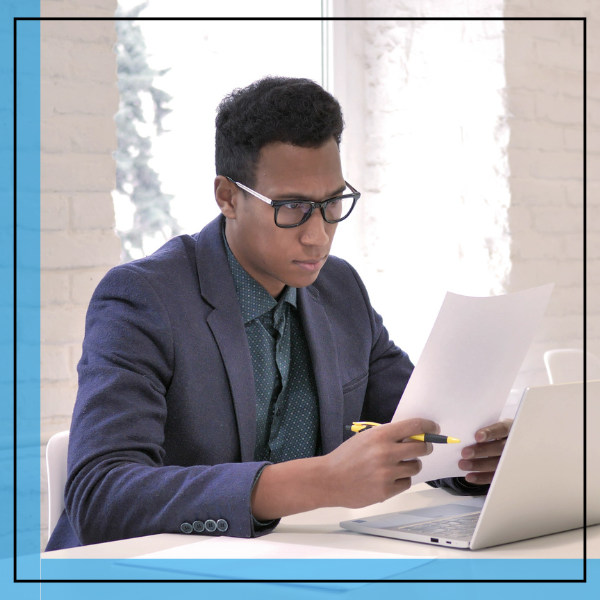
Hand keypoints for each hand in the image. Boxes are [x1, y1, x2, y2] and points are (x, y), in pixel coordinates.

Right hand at [322, 418, 439, 508]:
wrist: (329, 479)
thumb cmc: (346, 456)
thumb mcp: (365, 437)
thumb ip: (388, 436)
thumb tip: (414, 435)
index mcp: (380, 435)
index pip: (414, 426)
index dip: (429, 426)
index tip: (434, 428)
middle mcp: (386, 453)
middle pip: (422, 447)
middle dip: (426, 446)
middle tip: (423, 447)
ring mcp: (387, 473)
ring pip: (416, 467)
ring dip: (411, 464)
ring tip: (399, 465)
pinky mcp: (386, 491)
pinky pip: (406, 483)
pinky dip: (401, 480)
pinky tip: (390, 478)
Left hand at [458, 419, 512, 484]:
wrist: (499, 442)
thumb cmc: (490, 432)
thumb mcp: (488, 426)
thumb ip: (480, 430)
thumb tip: (462, 436)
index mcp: (509, 428)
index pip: (502, 429)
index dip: (490, 433)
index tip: (477, 436)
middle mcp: (512, 444)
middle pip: (500, 448)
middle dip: (481, 451)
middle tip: (465, 453)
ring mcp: (511, 459)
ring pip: (497, 463)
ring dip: (479, 465)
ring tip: (463, 465)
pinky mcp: (506, 472)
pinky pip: (495, 476)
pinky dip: (481, 478)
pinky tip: (470, 476)